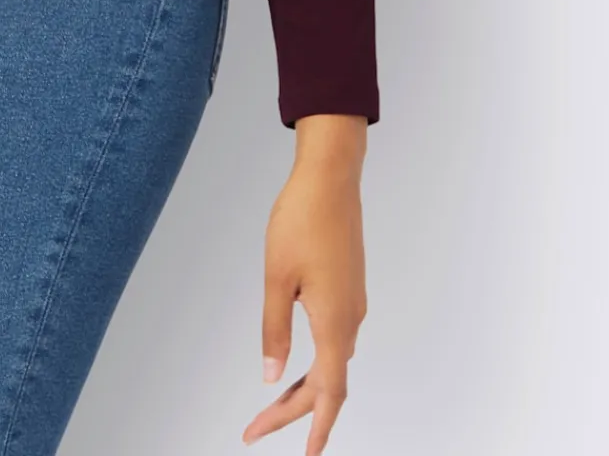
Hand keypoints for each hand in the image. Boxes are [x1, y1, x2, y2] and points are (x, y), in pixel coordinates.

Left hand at [243, 119, 367, 452]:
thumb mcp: (276, 277)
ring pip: (331, 361)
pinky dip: (315, 361)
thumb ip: (274, 330)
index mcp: (334, 322)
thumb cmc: (301, 220)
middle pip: (328, 383)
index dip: (313, 427)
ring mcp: (353, 304)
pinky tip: (297, 362)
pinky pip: (334, 339)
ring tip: (271, 405)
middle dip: (294, 412)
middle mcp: (351, 320)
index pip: (328, 393)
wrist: (331, 177)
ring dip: (304, 388)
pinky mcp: (350, 289)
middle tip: (255, 429)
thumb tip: (270, 376)